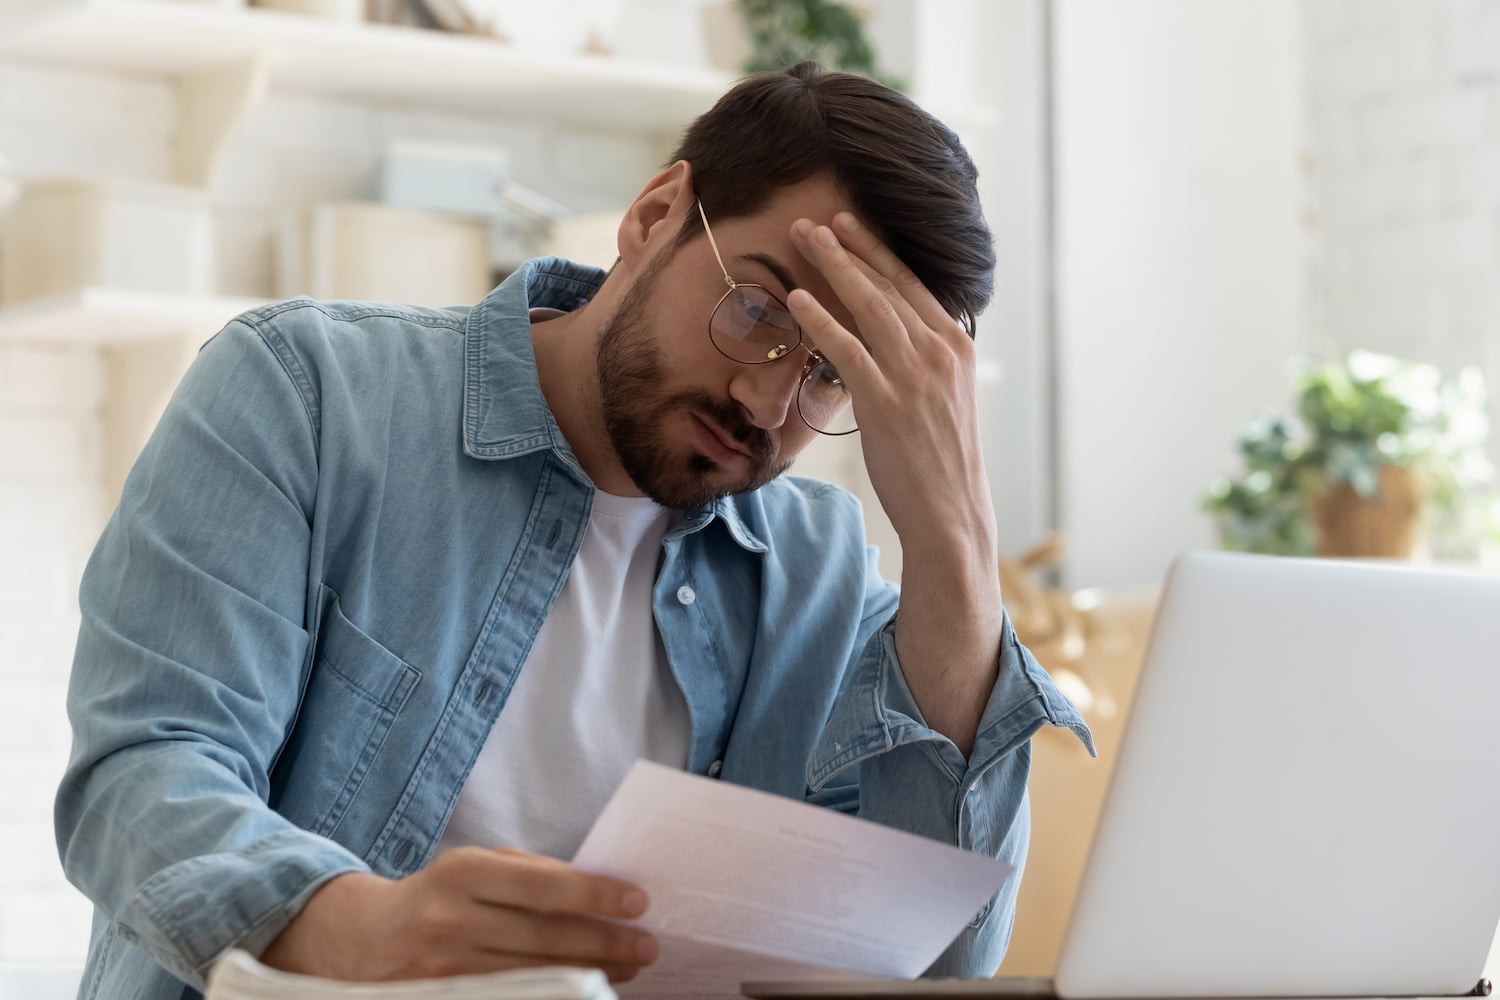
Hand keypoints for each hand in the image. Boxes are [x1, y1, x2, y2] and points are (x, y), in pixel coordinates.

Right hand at [261, 847, 656, 982]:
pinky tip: (581, 992)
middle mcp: (451, 921)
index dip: (595, 896)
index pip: (543, 887)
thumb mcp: (473, 867)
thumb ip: (529, 873)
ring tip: (628, 969)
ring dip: (589, 974)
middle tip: (648, 946)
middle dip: (605, 943)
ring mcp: (444, 971)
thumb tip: (597, 887)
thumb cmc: (436, 896)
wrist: (357, 941)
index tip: (638, 902)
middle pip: (545, 938)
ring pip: (534, 977)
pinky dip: (552, 997)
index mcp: (462, 874)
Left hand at [787, 212, 1003, 754]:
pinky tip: (798, 299)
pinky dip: (822, 320)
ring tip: (803, 238)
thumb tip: (891, 339)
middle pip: (890, 284)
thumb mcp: (941, 401)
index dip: (879, 251)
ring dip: (833, 266)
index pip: (914, 285)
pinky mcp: (888, 403)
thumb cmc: (940, 464)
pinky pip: (849, 350)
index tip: (852, 223)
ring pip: (870, 306)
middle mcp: (940, 352)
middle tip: (818, 216)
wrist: (952, 515)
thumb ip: (920, 364)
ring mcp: (915, 376)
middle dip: (852, 246)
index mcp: (955, 348)